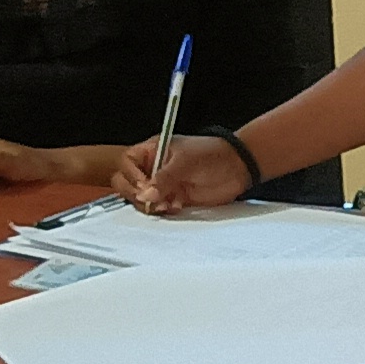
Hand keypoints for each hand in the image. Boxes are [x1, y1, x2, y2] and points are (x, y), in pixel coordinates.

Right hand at [114, 134, 255, 213]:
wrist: (237, 167)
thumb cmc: (213, 153)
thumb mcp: (185, 161)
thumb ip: (164, 178)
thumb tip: (145, 194)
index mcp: (152, 151)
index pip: (127, 162)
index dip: (131, 175)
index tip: (144, 185)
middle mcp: (154, 169)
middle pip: (127, 183)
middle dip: (136, 193)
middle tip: (151, 198)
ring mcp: (163, 186)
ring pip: (141, 200)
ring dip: (150, 205)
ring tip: (167, 203)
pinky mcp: (173, 200)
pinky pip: (158, 210)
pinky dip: (163, 212)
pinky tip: (176, 206)